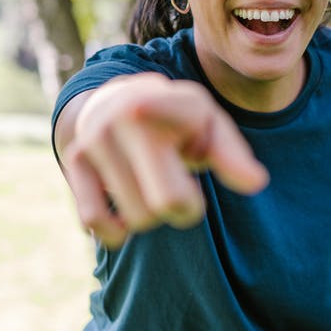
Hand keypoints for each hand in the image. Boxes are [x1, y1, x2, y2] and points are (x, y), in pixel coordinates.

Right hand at [60, 73, 268, 247]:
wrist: (122, 98)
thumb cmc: (179, 123)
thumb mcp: (210, 129)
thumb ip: (233, 157)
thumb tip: (256, 183)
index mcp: (164, 103)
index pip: (171, 124)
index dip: (182, 175)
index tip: (188, 168)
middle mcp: (123, 116)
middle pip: (166, 205)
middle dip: (184, 209)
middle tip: (183, 191)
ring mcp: (94, 138)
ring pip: (136, 218)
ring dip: (152, 217)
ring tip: (154, 190)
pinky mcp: (73, 159)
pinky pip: (95, 221)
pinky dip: (115, 231)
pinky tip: (125, 216)